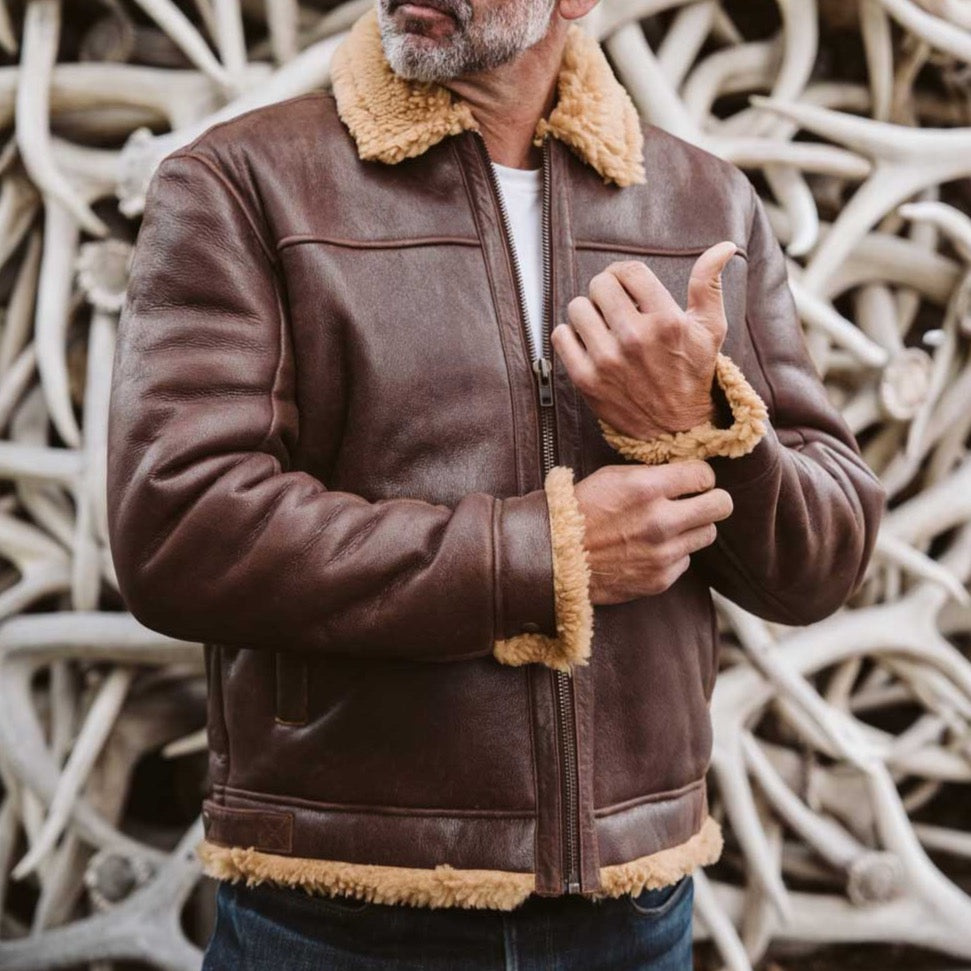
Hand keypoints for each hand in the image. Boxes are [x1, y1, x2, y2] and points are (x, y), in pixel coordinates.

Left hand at [551, 241, 737, 440]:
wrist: (675, 428)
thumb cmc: (692, 374)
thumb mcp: (710, 329)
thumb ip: (709, 284)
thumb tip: (723, 246)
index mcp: (666, 321)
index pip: (630, 272)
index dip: (627, 275)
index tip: (628, 286)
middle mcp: (635, 338)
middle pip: (600, 285)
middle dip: (608, 291)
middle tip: (615, 306)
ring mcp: (607, 360)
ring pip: (578, 307)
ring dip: (588, 312)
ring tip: (603, 324)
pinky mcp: (586, 379)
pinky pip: (561, 336)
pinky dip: (570, 335)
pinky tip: (588, 342)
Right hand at [574, 460, 732, 603]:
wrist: (554, 557)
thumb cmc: (580, 511)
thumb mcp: (612, 477)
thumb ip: (652, 475)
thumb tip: (684, 476)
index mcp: (648, 488)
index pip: (704, 475)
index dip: (700, 476)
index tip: (692, 481)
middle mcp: (661, 521)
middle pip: (721, 506)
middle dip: (713, 500)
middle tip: (699, 501)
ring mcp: (663, 554)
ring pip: (707, 534)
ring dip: (693, 528)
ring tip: (669, 526)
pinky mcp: (660, 579)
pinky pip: (685, 560)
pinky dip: (674, 553)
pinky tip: (649, 549)